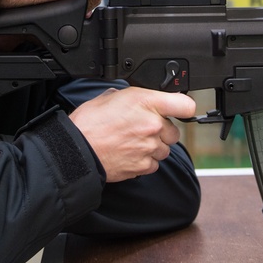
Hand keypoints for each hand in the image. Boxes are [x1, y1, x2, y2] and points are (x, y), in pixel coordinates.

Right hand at [68, 87, 195, 182]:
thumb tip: (140, 101)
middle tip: (142, 129)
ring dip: (153, 147)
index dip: (183, 107)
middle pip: (174, 131)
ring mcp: (149, 147)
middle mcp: (152, 125)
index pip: (185, 104)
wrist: (77, 150)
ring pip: (164, 149)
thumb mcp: (111, 96)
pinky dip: (145, 161)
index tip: (179, 110)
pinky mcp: (143, 166)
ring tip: (132, 142)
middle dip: (161, 131)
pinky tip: (129, 154)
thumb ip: (133, 98)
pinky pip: (153, 164)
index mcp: (145, 102)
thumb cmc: (89, 123)